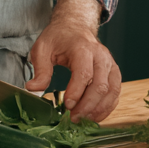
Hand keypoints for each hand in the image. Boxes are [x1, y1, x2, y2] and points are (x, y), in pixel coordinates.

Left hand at [25, 0, 120, 121]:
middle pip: (100, 85)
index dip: (77, 92)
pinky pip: (115, 92)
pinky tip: (94, 116)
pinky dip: (107, 107)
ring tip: (83, 120)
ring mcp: (110, 64)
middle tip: (73, 118)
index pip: (84, 73)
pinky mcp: (114, 72)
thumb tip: (33, 88)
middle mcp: (100, 56)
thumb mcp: (42, 48)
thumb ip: (40, 69)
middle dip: (87, 105)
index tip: (67, 106)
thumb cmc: (58, 38)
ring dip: (98, 109)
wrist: (75, 27)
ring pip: (111, 91)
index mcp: (82, 48)